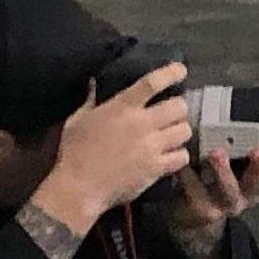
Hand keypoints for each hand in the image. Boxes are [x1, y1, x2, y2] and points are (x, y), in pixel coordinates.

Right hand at [32, 62, 194, 233]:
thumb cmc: (74, 152)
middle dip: (178, 108)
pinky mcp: (157, 168)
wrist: (78, 188)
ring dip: (180, 130)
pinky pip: (182, 156)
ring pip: (185, 131)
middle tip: (171, 113)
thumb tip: (93, 82)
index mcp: (122, 108)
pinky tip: (171, 156)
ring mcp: (152, 147)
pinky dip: (179, 155)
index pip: (153, 82)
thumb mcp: (77, 120)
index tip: (181, 70)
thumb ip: (90, 100)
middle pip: (179, 107)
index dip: (171, 73)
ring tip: (172, 134)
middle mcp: (142, 124)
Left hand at [161, 143, 258, 247]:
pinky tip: (184, 162)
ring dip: (224, 171)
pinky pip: (196, 192)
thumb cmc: (217, 177)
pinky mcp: (202, 208)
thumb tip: (243, 105)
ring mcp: (225, 203)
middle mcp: (248, 193)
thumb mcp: (237, 161)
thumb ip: (244, 141)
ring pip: (229, 190)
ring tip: (216, 154)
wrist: (191, 212)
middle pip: (258, 184)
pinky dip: (189, 175)